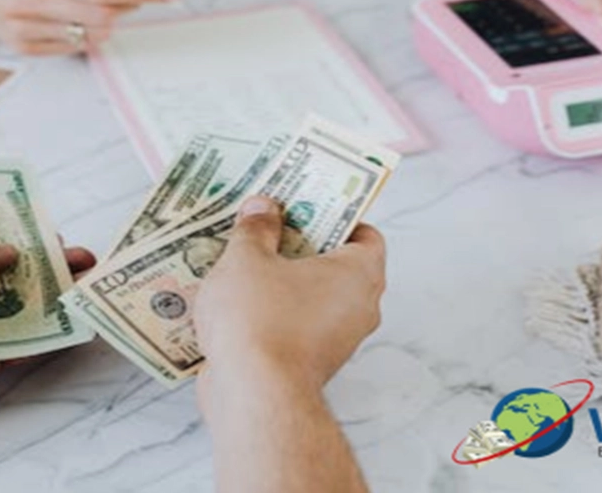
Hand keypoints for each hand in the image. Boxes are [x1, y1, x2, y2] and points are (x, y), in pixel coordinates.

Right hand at [0, 0, 177, 54]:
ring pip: (92, 34)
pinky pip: (74, 46)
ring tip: (95, 5)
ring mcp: (26, 30)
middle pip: (101, 15)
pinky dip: (84, 31)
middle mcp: (29, 2)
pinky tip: (70, 17)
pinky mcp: (24, 48)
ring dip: (108, 20)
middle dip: (128, 7)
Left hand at [0, 237, 96, 437]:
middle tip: (75, 258)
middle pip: (0, 280)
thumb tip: (7, 250)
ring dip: (46, 301)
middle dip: (38, 268)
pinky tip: (68, 325)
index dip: (9, 238)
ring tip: (83, 286)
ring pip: (11, 314)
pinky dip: (39, 339)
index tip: (43, 233)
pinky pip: (12, 349)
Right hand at [194, 196, 385, 395]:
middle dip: (299, 244)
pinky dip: (274, 311)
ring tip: (242, 259)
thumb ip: (256, 229)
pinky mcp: (310, 364)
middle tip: (266, 224)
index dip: (334, 214)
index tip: (303, 203)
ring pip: (312, 296)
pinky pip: (296, 325)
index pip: (364, 233)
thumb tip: (263, 208)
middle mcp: (359, 307)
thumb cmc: (260, 320)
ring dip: (282, 279)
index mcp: (360, 273)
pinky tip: (237, 299)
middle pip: (335, 263)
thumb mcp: (247, 259)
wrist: (253, 397)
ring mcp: (337, 340)